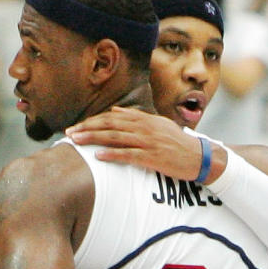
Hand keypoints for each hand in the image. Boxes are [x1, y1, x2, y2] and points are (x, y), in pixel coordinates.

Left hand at [67, 107, 209, 182]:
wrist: (199, 157)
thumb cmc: (177, 143)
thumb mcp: (157, 125)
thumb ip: (135, 118)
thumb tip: (114, 111)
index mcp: (144, 119)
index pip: (112, 118)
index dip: (92, 121)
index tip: (76, 127)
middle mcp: (144, 127)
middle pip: (109, 126)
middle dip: (87, 129)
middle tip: (69, 133)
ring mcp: (148, 142)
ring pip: (115, 138)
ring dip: (94, 139)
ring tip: (76, 142)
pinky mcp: (153, 157)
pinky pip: (129, 155)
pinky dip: (112, 155)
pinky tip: (98, 157)